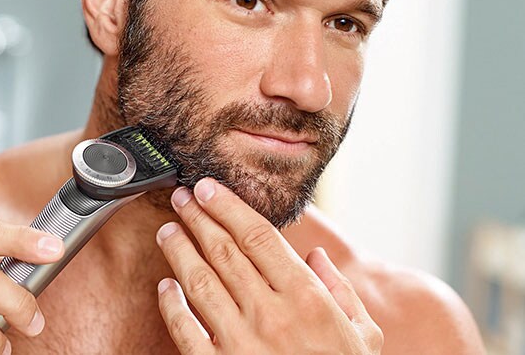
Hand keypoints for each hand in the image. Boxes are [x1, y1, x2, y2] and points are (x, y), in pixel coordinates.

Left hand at [156, 178, 382, 354]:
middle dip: (198, 218)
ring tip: (168, 230)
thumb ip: (342, 290)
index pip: (257, 236)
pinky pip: (186, 331)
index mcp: (306, 297)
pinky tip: (165, 287)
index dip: (228, 206)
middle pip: (224, 251)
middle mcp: (270, 314)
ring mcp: (240, 343)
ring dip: (179, 251)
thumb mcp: (363, 335)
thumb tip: (319, 257)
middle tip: (181, 197)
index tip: (208, 188)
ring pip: (200, 282)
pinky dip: (171, 306)